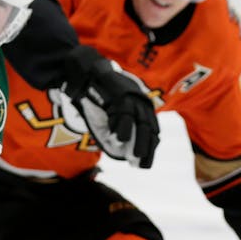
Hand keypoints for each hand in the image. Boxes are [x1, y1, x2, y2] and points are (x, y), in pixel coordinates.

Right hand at [62, 46, 158, 167]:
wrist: (89, 75)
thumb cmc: (100, 99)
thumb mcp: (111, 119)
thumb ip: (118, 135)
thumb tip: (126, 154)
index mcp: (143, 107)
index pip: (152, 131)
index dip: (149, 149)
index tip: (143, 164)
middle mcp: (141, 102)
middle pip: (147, 128)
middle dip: (145, 148)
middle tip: (140, 164)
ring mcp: (131, 98)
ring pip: (138, 122)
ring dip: (135, 141)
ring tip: (133, 156)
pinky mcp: (120, 95)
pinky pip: (122, 115)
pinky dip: (120, 129)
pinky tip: (117, 141)